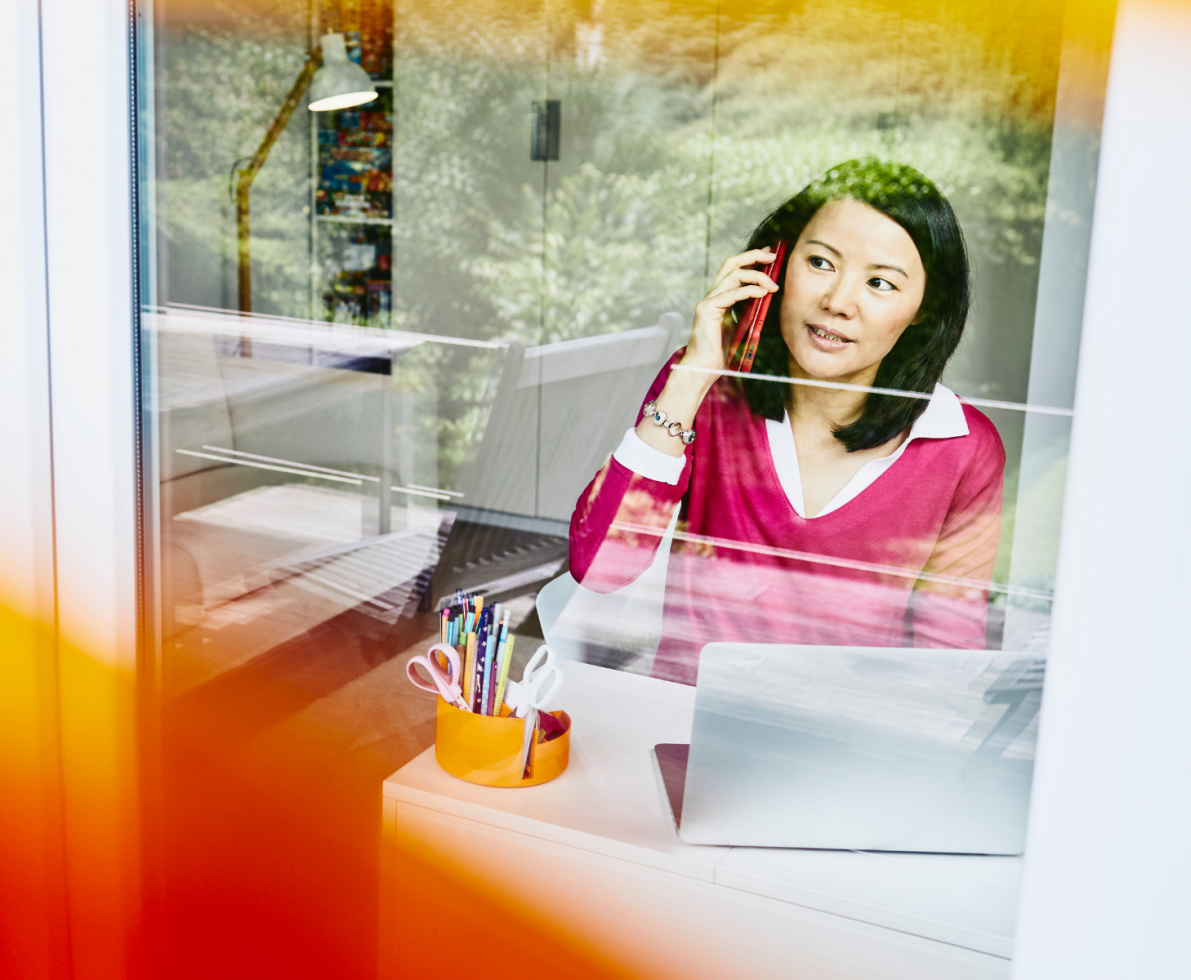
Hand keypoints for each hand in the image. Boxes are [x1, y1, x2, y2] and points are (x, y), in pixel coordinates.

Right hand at [636, 248, 779, 457]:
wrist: (703, 369)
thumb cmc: (721, 355)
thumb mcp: (740, 327)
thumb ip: (749, 311)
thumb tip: (767, 297)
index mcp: (719, 298)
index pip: (734, 269)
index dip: (751, 258)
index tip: (770, 255)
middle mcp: (712, 295)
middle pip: (731, 263)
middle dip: (754, 255)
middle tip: (773, 255)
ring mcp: (708, 301)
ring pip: (733, 274)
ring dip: (757, 275)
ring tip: (773, 284)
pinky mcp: (707, 310)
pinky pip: (732, 293)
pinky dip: (750, 290)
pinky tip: (763, 293)